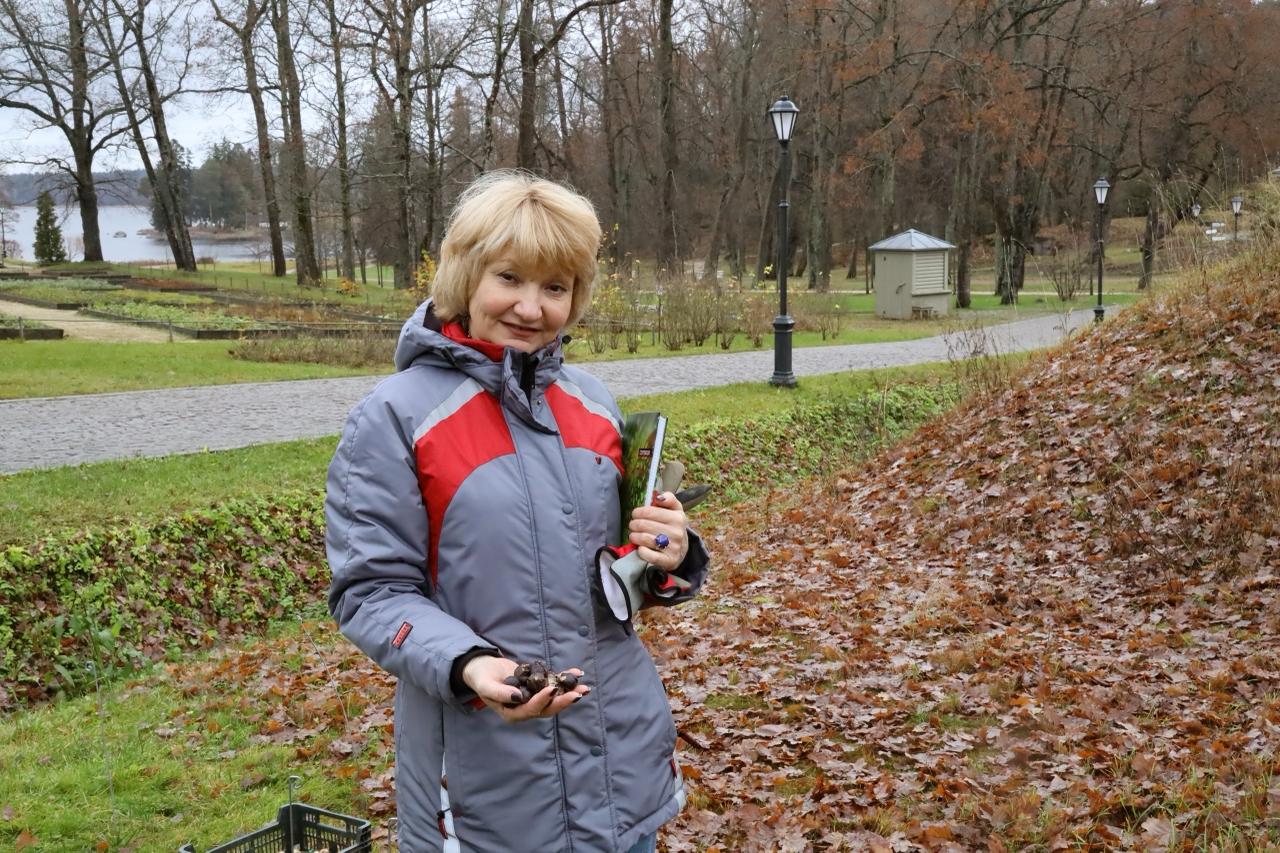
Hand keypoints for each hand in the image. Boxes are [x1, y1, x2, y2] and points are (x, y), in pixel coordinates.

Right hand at [461, 655, 588, 722]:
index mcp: (513, 712)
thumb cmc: (481, 678)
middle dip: (564, 701)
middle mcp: (526, 708)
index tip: (551, 689)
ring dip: (569, 692)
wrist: (483, 668)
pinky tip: (577, 672)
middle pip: (548, 707)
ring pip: (554, 697)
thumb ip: (500, 693)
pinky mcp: (538, 686)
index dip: (542, 700)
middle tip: (578, 694)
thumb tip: (518, 697)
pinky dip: (565, 678)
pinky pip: (553, 683)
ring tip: (585, 688)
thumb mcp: (486, 685)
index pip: (530, 709)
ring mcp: (533, 697)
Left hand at [629, 491, 687, 571]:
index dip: (638, 512)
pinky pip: (647, 554)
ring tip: (634, 535)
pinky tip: (641, 548)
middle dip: (634, 524)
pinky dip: (641, 550)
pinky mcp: (668, 561)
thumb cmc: (673, 526)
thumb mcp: (675, 510)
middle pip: (644, 525)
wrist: (682, 551)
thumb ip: (669, 499)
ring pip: (644, 538)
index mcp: (678, 518)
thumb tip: (659, 497)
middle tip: (633, 525)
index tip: (635, 514)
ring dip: (634, 536)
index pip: (649, 511)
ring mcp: (673, 548)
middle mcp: (677, 533)